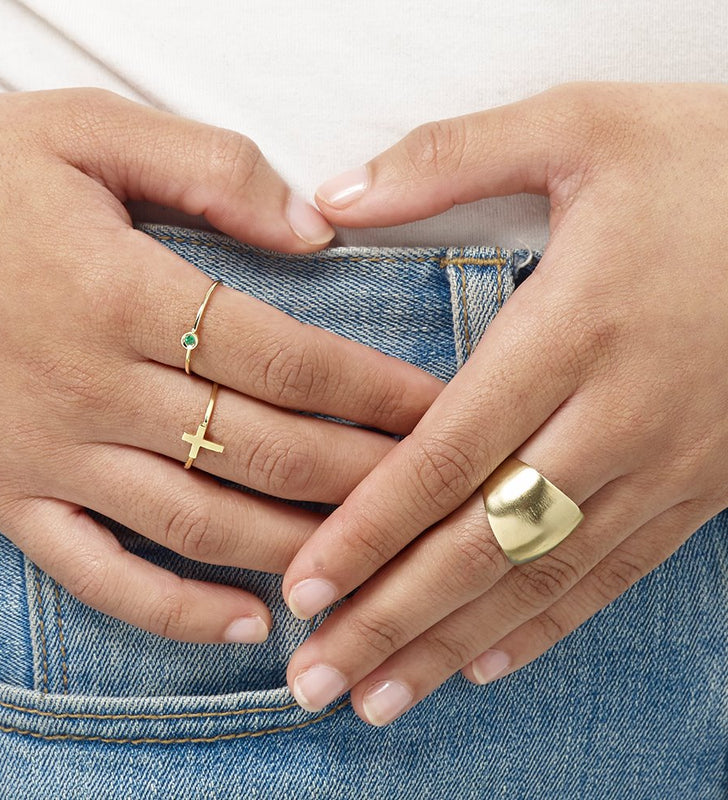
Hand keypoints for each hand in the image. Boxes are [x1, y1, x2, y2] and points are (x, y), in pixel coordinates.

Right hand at [0, 90, 441, 642]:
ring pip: (200, 525)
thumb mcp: (87, 130)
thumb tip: (314, 232)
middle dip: (363, 477)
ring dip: (297, 548)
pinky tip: (247, 624)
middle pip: (263, 451)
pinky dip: (175, 612)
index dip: (376, 391)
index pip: (287, 359)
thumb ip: (211, 171)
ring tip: (370, 557)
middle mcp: (91, 387)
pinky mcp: (9, 495)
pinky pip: (101, 576)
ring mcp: (48, 455)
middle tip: (435, 490)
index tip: (442, 411)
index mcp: (121, 293)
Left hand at [282, 83, 727, 722]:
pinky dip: (545, 625)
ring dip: (452, 643)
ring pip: (543, 577)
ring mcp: (669, 460)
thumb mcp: (580, 126)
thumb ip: (449, 157)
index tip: (303, 586)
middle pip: (484, 540)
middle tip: (317, 680)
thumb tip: (335, 196)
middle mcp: (618, 413)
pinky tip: (484, 662)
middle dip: (393, 617)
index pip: (447, 454)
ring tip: (377, 697)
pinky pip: (615, 573)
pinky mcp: (704, 483)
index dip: (369, 529)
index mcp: (573, 327)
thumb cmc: (712, 160)